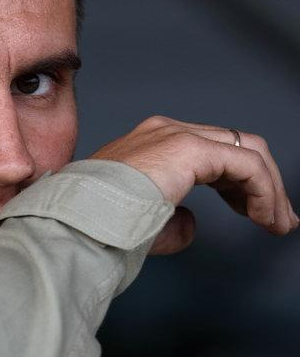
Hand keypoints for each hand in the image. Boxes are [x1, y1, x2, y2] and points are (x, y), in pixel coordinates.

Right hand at [90, 115, 298, 254]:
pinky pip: (246, 164)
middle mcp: (163, 131)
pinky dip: (264, 191)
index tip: (256, 214)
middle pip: (234, 147)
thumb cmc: (95, 226)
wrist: (78, 221)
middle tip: (277, 219)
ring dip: (269, 189)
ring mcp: (176, 134)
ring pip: (247, 151)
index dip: (239, 184)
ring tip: (277, 223)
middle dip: (262, 184)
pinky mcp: (190, 148)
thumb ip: (169, 217)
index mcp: (147, 144)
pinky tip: (266, 217)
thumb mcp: (139, 221)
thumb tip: (192, 222)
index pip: (210, 153)